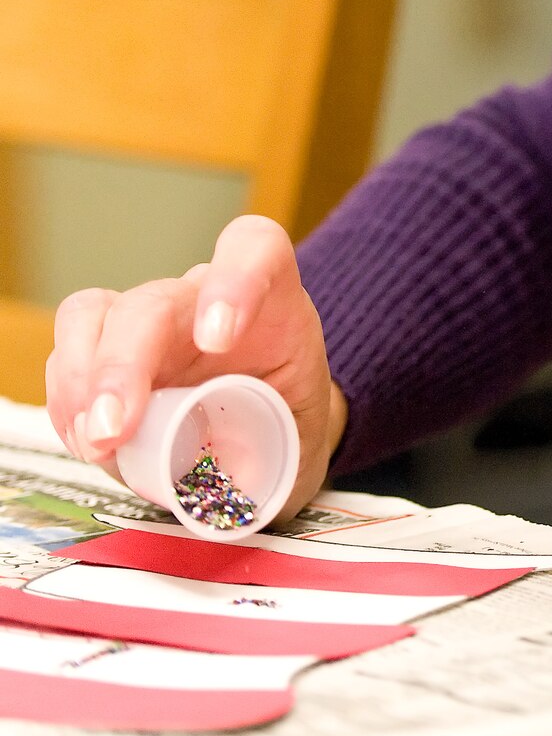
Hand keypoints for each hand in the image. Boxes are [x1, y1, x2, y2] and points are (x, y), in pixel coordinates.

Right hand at [44, 214, 344, 519]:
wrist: (270, 431)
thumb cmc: (288, 424)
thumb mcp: (299, 439)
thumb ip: (272, 456)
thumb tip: (231, 485)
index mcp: (271, 303)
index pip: (255, 250)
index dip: (234, 281)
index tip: (217, 339)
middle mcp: (201, 299)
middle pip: (152, 302)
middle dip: (122, 364)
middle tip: (115, 430)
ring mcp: (149, 323)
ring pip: (94, 317)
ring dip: (82, 382)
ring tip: (95, 442)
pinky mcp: (108, 353)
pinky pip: (67, 359)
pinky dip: (67, 406)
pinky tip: (87, 443)